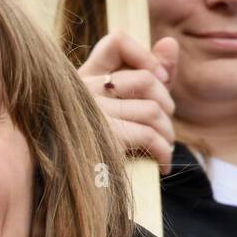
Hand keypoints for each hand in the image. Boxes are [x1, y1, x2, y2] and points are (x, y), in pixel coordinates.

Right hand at [77, 31, 178, 173]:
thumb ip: (149, 73)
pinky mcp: (104, 139)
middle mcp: (83, 91)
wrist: (66, 194)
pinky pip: (149, 136)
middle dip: (166, 104)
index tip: (159, 78)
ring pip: (153, 110)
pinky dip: (163, 152)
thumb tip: (170, 42)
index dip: (145, 55)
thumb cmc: (96, 153)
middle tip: (165, 127)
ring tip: (164, 149)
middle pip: (146, 79)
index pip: (116, 42)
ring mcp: (92, 114)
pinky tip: (161, 164)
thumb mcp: (121, 108)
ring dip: (168, 134)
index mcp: (82, 79)